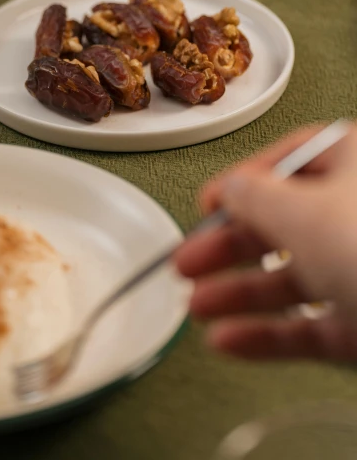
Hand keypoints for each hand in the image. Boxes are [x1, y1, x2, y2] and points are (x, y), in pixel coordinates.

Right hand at [175, 124, 356, 361]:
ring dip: (240, 294)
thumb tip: (230, 188)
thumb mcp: (305, 211)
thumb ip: (256, 196)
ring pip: (294, 280)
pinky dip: (269, 335)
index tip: (207, 204)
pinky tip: (231, 340)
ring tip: (197, 305)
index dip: (243, 181)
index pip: (291, 161)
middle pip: (284, 224)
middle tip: (188, 261)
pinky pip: (311, 327)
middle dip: (230, 246)